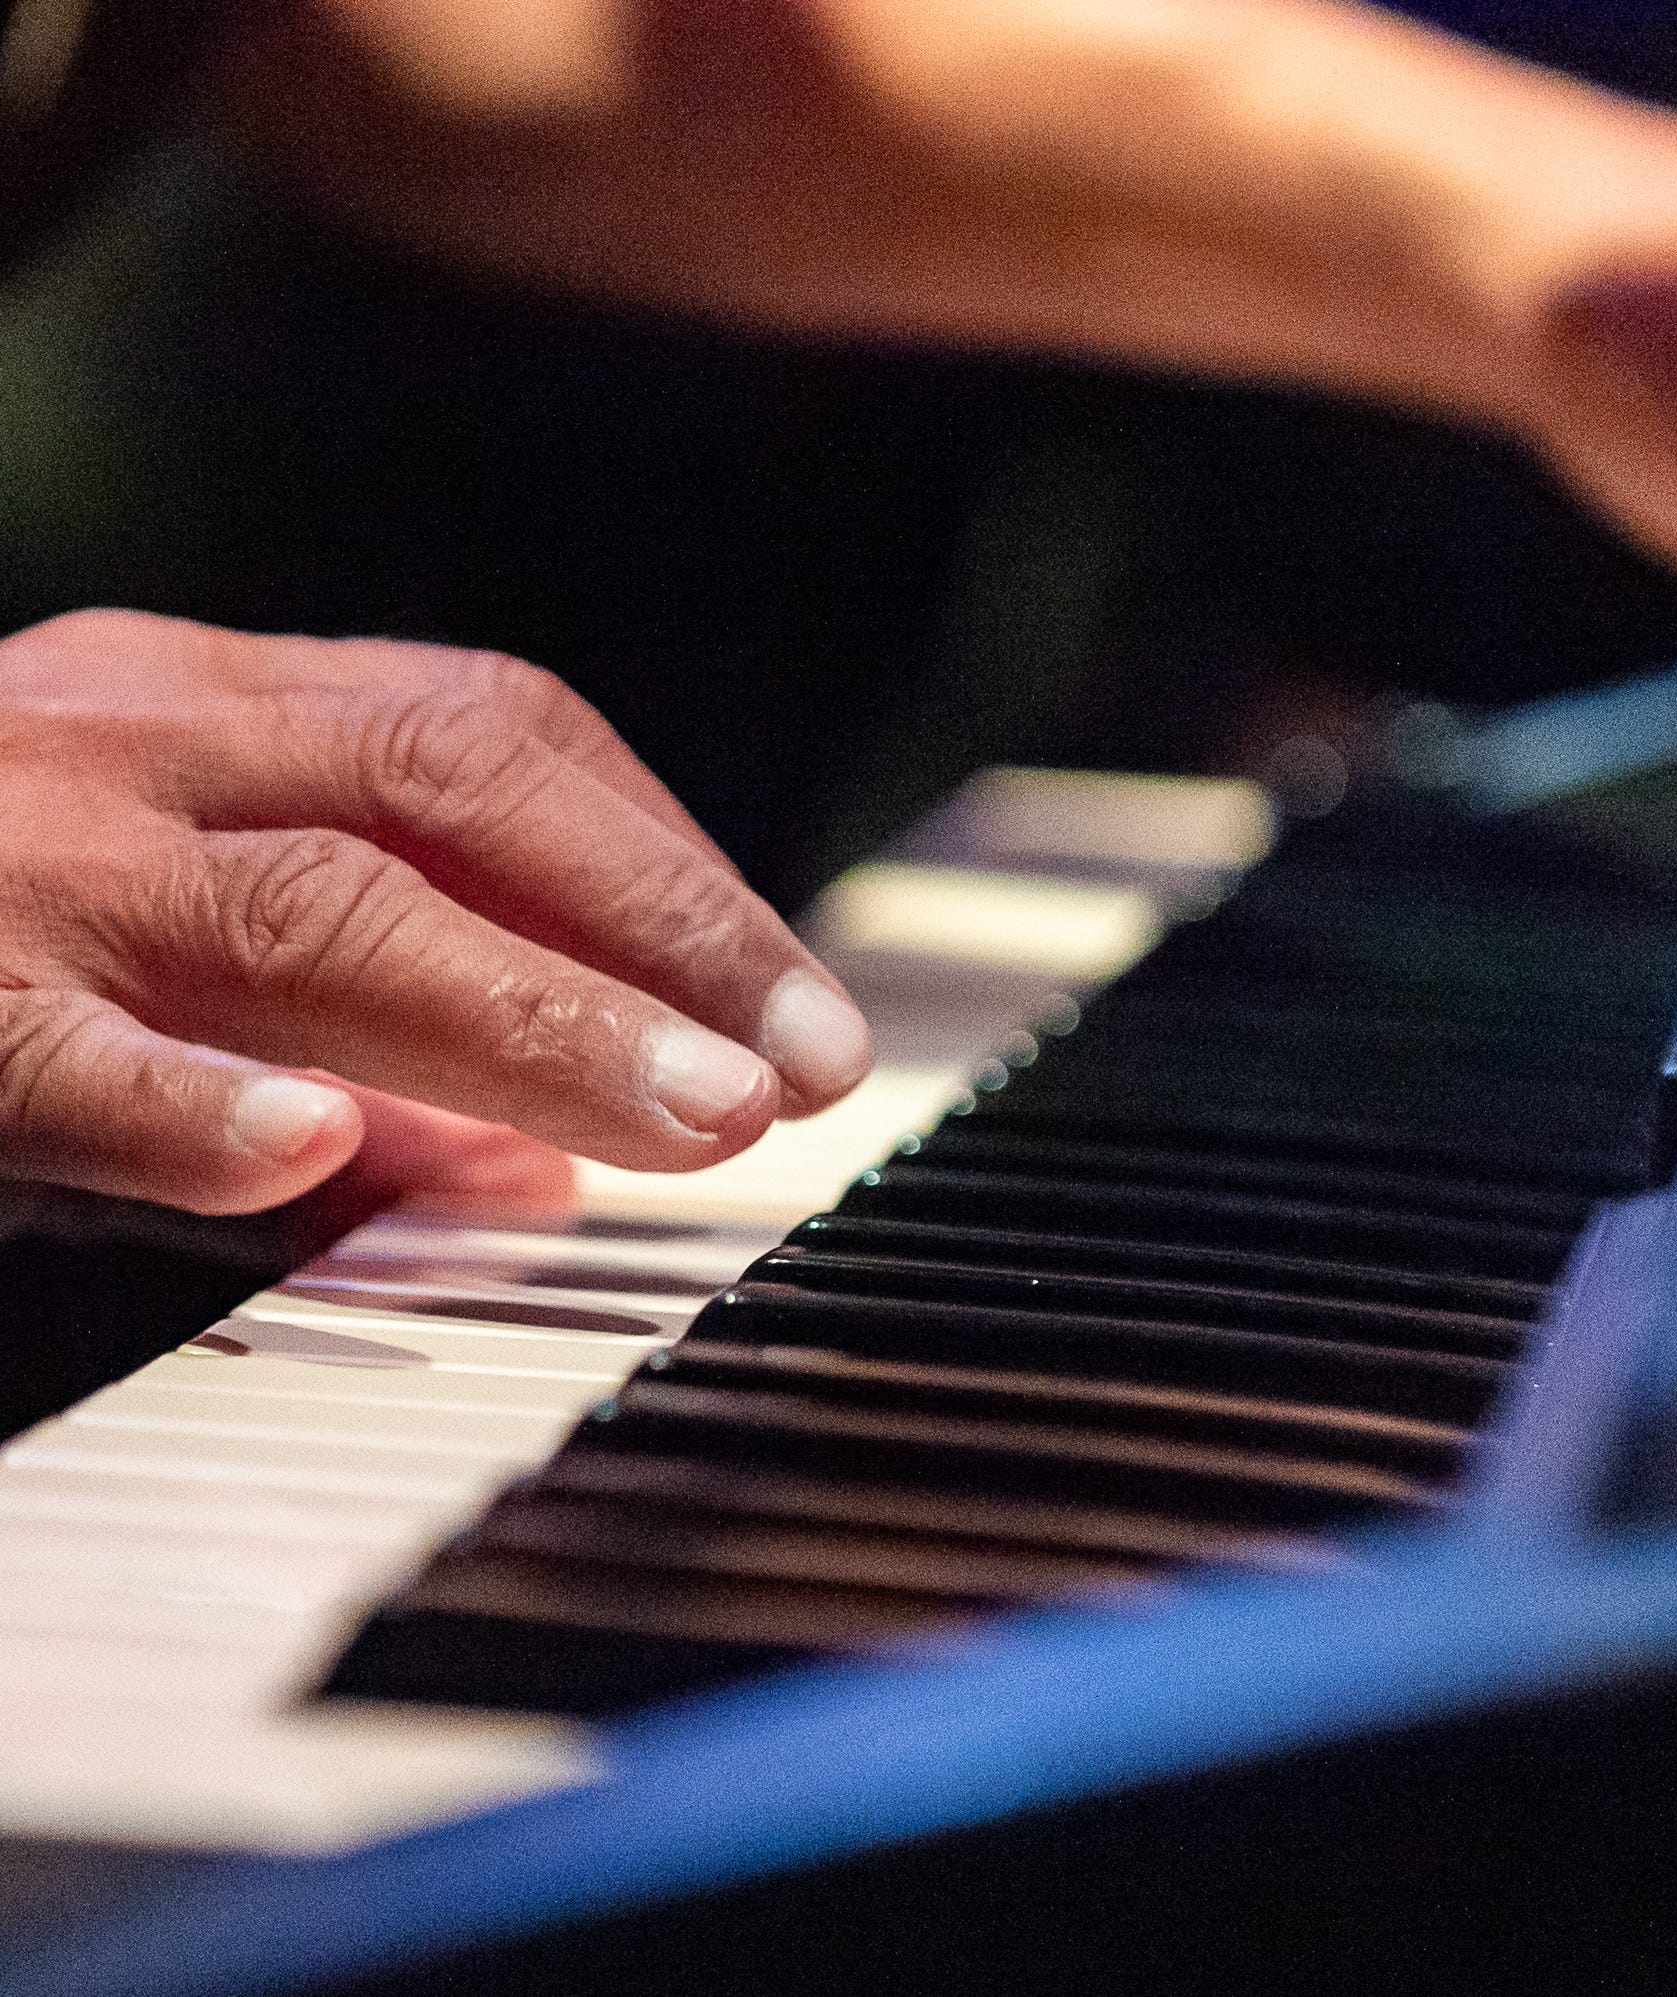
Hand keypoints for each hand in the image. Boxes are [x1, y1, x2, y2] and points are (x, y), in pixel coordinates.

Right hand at [0, 610, 872, 1213]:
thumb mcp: (184, 900)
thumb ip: (376, 999)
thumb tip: (559, 1142)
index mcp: (216, 699)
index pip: (499, 735)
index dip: (665, 866)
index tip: (790, 997)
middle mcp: (131, 737)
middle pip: (448, 792)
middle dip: (655, 929)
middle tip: (806, 1067)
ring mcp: (11, 856)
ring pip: (309, 909)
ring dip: (525, 1019)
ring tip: (689, 1118)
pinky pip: (43, 1045)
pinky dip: (178, 1100)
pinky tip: (302, 1151)